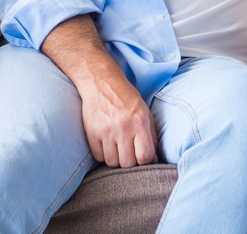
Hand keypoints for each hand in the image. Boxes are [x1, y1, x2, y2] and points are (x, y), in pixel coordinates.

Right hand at [39, 15, 157, 167]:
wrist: (101, 82)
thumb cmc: (126, 98)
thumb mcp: (145, 113)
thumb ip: (152, 136)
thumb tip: (154, 160)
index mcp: (139, 122)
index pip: (145, 156)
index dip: (145, 161)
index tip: (142, 157)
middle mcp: (123, 128)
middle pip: (127, 163)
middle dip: (130, 161)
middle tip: (129, 152)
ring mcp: (105, 131)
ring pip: (112, 162)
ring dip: (116, 159)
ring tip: (117, 147)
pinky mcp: (92, 133)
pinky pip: (99, 156)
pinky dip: (103, 155)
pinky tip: (107, 144)